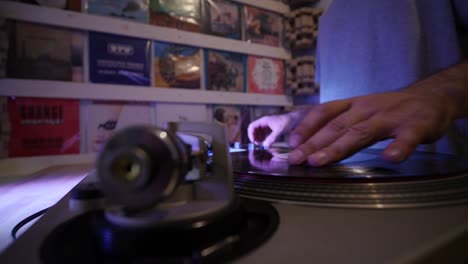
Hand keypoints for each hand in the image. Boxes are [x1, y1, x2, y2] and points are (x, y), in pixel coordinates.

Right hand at [247, 114, 293, 146]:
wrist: (295, 119)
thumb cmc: (287, 122)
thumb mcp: (279, 130)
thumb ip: (272, 138)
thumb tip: (265, 146)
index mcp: (264, 120)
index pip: (252, 126)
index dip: (250, 134)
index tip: (253, 141)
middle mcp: (264, 122)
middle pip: (254, 130)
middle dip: (254, 137)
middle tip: (257, 145)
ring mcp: (267, 125)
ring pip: (258, 132)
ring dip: (258, 139)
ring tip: (261, 145)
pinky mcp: (270, 128)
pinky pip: (263, 134)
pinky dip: (263, 139)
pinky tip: (266, 143)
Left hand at [287, 90, 457, 165]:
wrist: (432, 97)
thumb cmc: (390, 109)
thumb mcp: (361, 110)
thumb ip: (341, 125)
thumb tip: (310, 143)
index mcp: (353, 105)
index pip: (324, 113)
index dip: (307, 127)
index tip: (291, 142)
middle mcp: (367, 109)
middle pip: (336, 127)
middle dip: (313, 144)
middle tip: (296, 159)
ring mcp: (391, 117)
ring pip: (361, 132)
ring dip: (338, 147)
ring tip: (320, 161)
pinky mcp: (416, 126)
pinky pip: (406, 138)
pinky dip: (398, 147)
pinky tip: (390, 158)